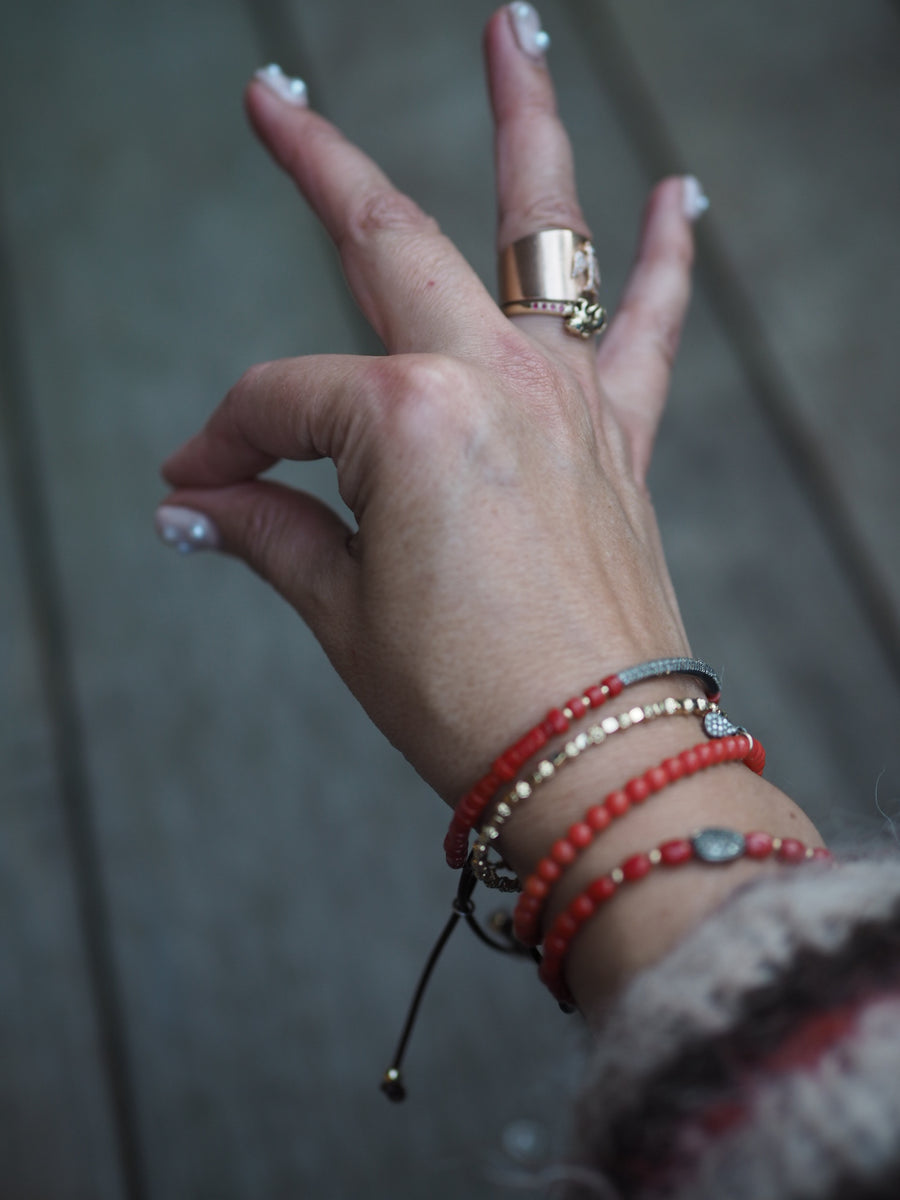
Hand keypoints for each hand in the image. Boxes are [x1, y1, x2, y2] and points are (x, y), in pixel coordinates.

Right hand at [159, 5, 703, 806]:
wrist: (594, 760)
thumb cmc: (468, 697)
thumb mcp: (342, 614)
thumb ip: (270, 532)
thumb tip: (199, 504)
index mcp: (406, 422)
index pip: (279, 404)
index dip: (222, 445)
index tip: (196, 486)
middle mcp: (493, 378)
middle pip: (386, 242)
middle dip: (317, 162)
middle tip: (273, 99)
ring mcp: (568, 395)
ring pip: (542, 230)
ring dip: (524, 121)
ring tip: (515, 27)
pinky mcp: (619, 435)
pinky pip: (651, 325)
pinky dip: (667, 258)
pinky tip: (682, 195)